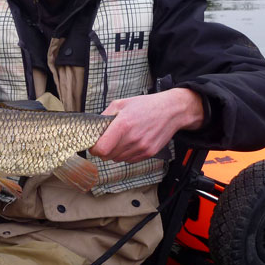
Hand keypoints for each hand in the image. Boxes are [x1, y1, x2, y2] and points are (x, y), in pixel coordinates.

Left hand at [88, 88, 203, 163]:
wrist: (171, 111)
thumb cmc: (145, 105)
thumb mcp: (120, 104)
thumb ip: (104, 116)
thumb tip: (93, 128)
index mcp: (123, 125)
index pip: (101, 149)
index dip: (94, 148)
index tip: (94, 144)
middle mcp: (132, 139)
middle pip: (107, 156)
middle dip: (103, 150)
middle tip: (106, 140)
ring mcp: (142, 148)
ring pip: (118, 159)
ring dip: (115, 152)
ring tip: (121, 139)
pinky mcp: (149, 153)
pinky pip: (129, 160)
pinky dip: (125, 154)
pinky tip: (130, 142)